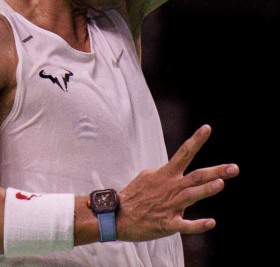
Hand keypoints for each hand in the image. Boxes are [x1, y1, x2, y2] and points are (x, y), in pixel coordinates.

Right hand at [116, 124, 238, 240]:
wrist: (118, 215)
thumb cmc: (134, 195)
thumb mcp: (146, 177)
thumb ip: (164, 174)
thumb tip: (175, 172)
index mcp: (165, 174)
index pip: (183, 153)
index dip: (196, 140)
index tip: (207, 128)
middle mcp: (170, 187)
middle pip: (196, 177)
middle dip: (216, 171)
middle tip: (234, 168)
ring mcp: (169, 205)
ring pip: (191, 196)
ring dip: (206, 190)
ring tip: (221, 184)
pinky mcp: (167, 223)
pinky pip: (185, 224)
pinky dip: (198, 224)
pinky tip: (211, 222)